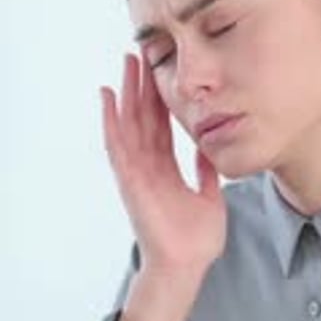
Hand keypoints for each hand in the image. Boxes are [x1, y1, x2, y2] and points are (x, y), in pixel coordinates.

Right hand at [101, 54, 226, 276]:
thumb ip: (206, 173)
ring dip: (126, 94)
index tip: (160, 73)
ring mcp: (137, 173)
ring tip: (126, 64)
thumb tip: (211, 150)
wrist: (187, 265)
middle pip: (142, 119)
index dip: (159, 100)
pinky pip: (118, 146)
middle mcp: (148, 168)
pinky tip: (109, 97)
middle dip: (141, 87)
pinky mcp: (130, 181)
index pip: (160, 127)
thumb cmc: (196, 240)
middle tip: (140, 55)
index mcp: (166, 171)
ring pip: (128, 125)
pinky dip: (112, 121)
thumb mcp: (209, 196)